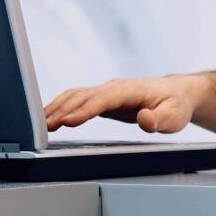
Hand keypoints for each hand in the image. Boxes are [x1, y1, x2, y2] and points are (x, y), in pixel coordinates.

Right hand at [42, 75, 199, 133]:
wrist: (176, 94)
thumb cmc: (176, 105)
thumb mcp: (174, 117)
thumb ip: (159, 120)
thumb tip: (144, 119)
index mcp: (130, 90)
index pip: (103, 99)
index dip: (85, 110)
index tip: (69, 121)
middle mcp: (114, 88)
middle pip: (82, 96)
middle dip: (62, 110)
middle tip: (44, 127)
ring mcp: (106, 92)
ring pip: (75, 96)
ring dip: (57, 108)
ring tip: (39, 124)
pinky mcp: (102, 99)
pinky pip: (76, 100)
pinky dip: (60, 107)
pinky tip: (49, 118)